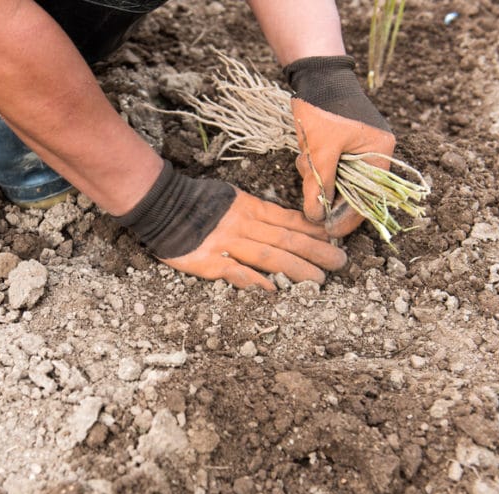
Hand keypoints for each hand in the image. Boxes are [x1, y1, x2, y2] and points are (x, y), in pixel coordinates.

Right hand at [160, 189, 346, 290]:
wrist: (158, 204)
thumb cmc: (196, 202)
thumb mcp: (231, 198)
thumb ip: (256, 213)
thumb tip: (287, 227)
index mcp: (249, 208)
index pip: (289, 221)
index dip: (315, 232)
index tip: (335, 241)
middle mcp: (242, 224)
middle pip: (287, 239)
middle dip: (317, 253)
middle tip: (340, 264)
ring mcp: (225, 243)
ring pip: (268, 256)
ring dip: (296, 270)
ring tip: (318, 282)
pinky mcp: (207, 261)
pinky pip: (235, 272)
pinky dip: (255, 281)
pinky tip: (274, 290)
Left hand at [285, 56, 395, 236]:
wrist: (314, 73)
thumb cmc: (322, 107)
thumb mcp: (320, 150)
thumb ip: (320, 185)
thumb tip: (316, 218)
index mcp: (381, 152)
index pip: (368, 199)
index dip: (347, 218)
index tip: (326, 231)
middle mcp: (375, 153)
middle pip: (350, 191)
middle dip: (325, 186)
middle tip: (309, 176)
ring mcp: (358, 149)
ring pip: (334, 180)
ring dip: (316, 172)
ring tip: (306, 153)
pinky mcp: (341, 146)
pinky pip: (327, 167)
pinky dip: (314, 163)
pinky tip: (305, 148)